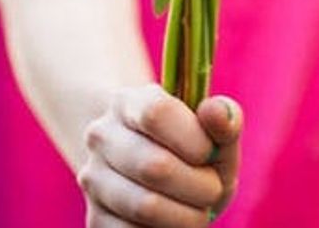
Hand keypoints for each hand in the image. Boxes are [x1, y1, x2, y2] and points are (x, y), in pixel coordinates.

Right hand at [78, 83, 242, 226]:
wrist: (156, 177)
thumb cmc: (191, 152)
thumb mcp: (212, 134)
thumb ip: (224, 121)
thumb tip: (217, 111)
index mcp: (129, 102)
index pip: (155, 113)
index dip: (193, 139)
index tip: (209, 153)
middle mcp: (102, 136)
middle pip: (154, 166)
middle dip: (200, 186)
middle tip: (213, 188)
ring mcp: (94, 178)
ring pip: (145, 206)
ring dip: (188, 216)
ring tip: (198, 209)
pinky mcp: (95, 219)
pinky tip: (174, 221)